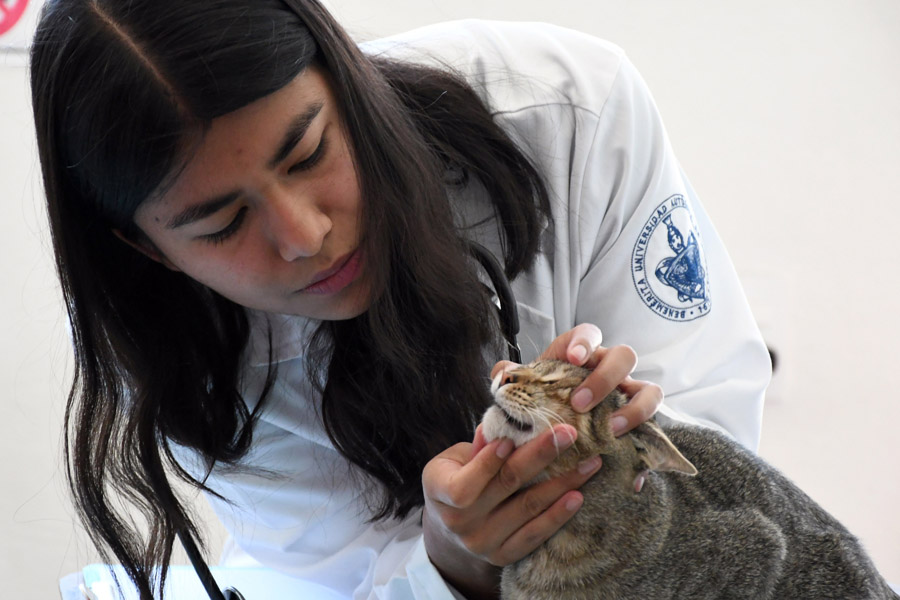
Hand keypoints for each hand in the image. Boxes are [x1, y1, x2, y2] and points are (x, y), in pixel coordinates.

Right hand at [422, 423, 602, 598]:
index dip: (488, 463)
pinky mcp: (502, 556)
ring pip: (527, 509)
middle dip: (540, 456)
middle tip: (568, 434)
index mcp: (439, 491)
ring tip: (588, 463)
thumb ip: (479, 445)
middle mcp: (458, 522)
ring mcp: (481, 543)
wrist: (451, 523)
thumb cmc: (457, 476)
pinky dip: (557, 515)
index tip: (513, 440)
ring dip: (561, 483)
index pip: (464, 484)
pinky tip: (577, 496)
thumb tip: (505, 422)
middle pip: (505, 486)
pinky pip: (535, 535)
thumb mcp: (456, 457)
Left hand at [492, 323, 662, 436]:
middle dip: (604, 378)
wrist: (553, 436)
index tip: (574, 357)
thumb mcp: (524, 392)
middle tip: (580, 404)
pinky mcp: (638, 421)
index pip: (589, 334)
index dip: (585, 341)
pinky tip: (626, 456)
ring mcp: (628, 395)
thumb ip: (512, 379)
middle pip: (624, 356)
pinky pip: (654, 427)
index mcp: (581, 355)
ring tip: (611, 429)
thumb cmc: (541, 404)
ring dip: (634, 408)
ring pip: (649, 390)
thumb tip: (503, 373)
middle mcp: (609, 370)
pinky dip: (644, 441)